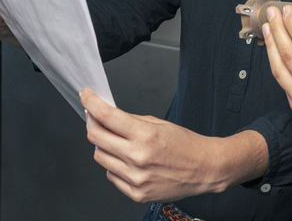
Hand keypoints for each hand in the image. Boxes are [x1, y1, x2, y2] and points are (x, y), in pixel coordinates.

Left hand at [80, 90, 267, 202]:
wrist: (205, 169)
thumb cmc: (186, 144)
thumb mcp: (160, 124)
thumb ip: (131, 120)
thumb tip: (107, 115)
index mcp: (145, 135)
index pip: (107, 117)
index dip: (92, 104)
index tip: (86, 97)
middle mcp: (138, 157)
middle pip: (96, 138)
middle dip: (92, 123)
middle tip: (94, 118)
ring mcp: (136, 178)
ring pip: (100, 158)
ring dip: (103, 146)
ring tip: (118, 142)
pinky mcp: (136, 193)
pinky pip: (111, 176)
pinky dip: (115, 165)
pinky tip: (129, 161)